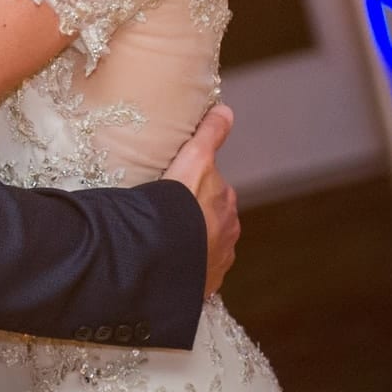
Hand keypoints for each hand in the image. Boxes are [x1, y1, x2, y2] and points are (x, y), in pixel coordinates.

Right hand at [162, 102, 238, 297]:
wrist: (167, 253)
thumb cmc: (178, 205)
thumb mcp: (194, 160)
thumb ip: (210, 134)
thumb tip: (226, 109)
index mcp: (225, 204)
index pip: (214, 190)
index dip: (196, 186)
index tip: (180, 189)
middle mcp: (227, 231)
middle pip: (211, 217)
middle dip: (195, 215)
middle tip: (167, 211)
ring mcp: (216, 259)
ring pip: (204, 244)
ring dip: (190, 241)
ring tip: (163, 238)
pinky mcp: (204, 282)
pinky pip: (195, 270)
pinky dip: (186, 265)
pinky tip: (168, 261)